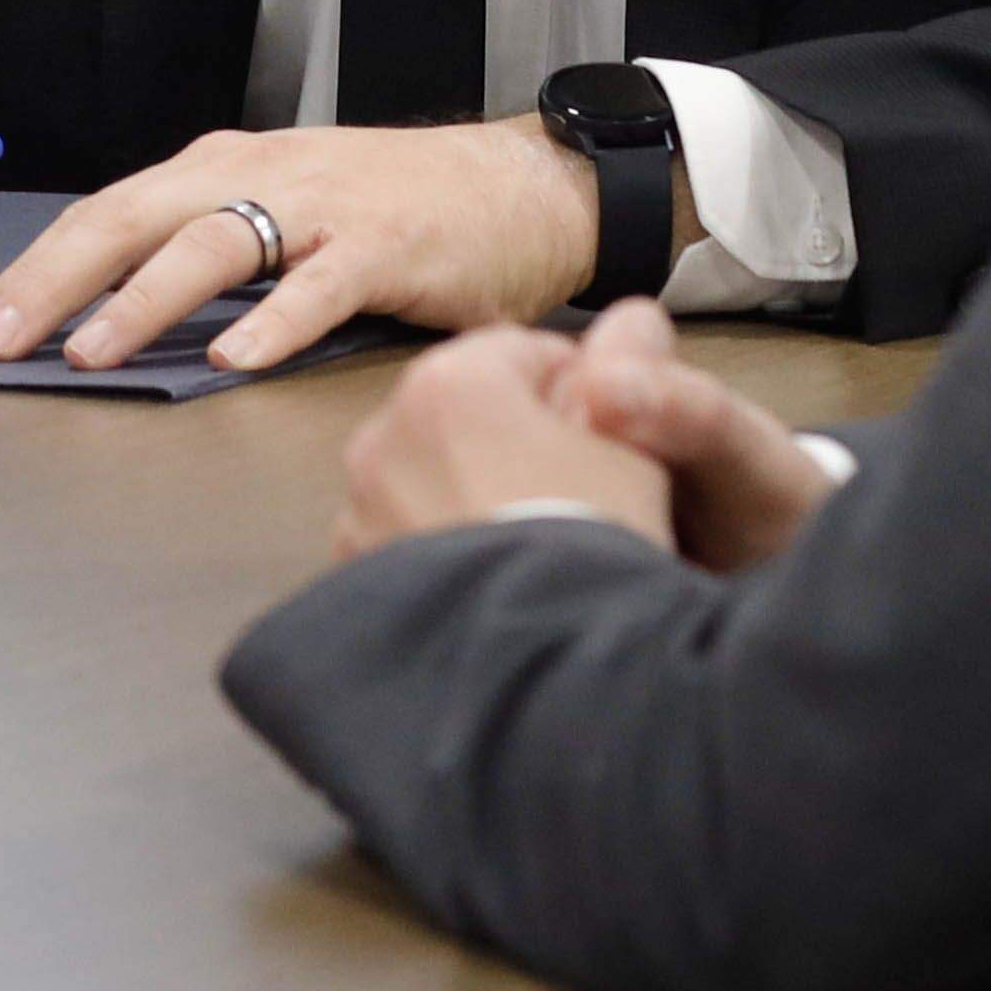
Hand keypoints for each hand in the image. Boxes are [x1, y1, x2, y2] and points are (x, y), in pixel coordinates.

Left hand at [0, 116, 587, 373]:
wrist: (515, 186)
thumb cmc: (391, 209)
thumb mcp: (281, 210)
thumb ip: (205, 246)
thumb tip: (108, 305)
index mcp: (221, 171)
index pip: (107, 213)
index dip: (38, 266)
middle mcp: (258, 177)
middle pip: (134, 219)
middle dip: (56, 280)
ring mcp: (320, 210)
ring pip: (212, 246)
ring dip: (144, 301)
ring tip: (92, 350)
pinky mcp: (384, 248)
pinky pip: (317, 288)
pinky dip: (273, 322)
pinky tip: (235, 357)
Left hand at [324, 302, 844, 576]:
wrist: (541, 670)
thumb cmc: (596, 546)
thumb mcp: (638, 453)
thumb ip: (632, 373)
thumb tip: (635, 320)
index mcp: (451, 382)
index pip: (522, 352)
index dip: (580, 385)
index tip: (613, 430)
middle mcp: (383, 434)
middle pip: (464, 414)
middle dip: (513, 440)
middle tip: (577, 495)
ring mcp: (359, 509)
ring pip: (426, 477)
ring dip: (468, 493)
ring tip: (531, 546)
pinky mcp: (352, 573)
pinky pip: (402, 538)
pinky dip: (437, 548)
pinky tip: (489, 579)